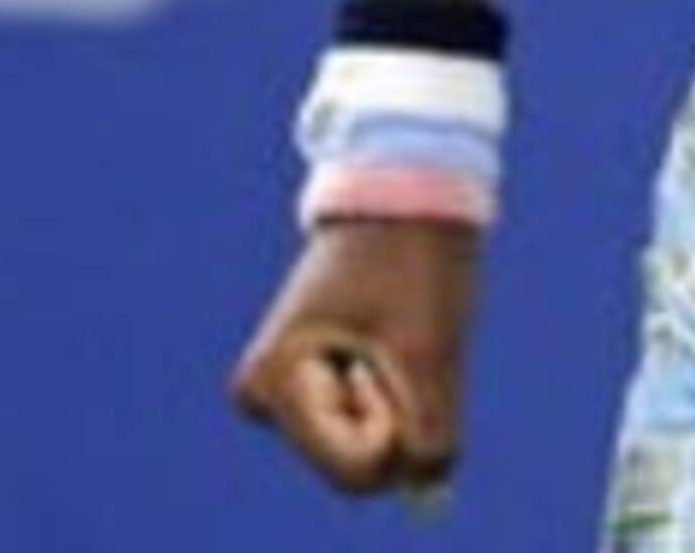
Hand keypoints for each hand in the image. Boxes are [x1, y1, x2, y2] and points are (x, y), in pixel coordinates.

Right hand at [230, 219, 483, 498]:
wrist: (402, 198)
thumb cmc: (412, 265)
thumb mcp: (431, 351)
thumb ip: (432, 435)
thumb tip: (428, 496)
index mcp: (273, 382)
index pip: (360, 467)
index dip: (399, 423)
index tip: (390, 353)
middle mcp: (262, 396)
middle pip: (358, 464)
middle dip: (398, 417)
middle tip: (394, 339)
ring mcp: (281, 394)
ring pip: (367, 446)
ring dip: (400, 403)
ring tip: (389, 330)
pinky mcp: (306, 387)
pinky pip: (366, 424)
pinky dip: (395, 393)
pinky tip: (383, 335)